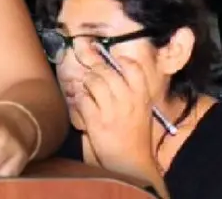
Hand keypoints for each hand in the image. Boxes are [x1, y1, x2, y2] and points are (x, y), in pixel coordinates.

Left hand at [76, 55, 158, 185]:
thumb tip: (115, 66)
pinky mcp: (96, 122)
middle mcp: (127, 99)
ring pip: (92, 81)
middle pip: (106, 71)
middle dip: (96, 71)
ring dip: (86, 83)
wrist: (132, 161)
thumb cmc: (135, 134)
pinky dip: (79, 100)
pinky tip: (83, 106)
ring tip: (88, 90)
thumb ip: (131, 89)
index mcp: (141, 95)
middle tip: (94, 77)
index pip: (132, 67)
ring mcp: (112, 110)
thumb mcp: (141, 109)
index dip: (120, 61)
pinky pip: (82, 100)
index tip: (114, 62)